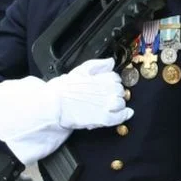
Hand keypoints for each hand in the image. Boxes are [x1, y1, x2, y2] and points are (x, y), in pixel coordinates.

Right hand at [0, 58, 131, 165]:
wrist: (54, 105)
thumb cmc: (63, 88)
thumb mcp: (80, 70)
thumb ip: (97, 64)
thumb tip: (111, 61)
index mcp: (102, 77)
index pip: (115, 78)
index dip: (111, 83)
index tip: (106, 86)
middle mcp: (107, 90)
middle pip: (120, 90)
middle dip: (115, 93)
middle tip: (105, 97)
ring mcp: (106, 104)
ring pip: (121, 103)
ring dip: (118, 104)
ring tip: (109, 106)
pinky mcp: (102, 118)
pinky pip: (118, 117)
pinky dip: (124, 116)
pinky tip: (126, 114)